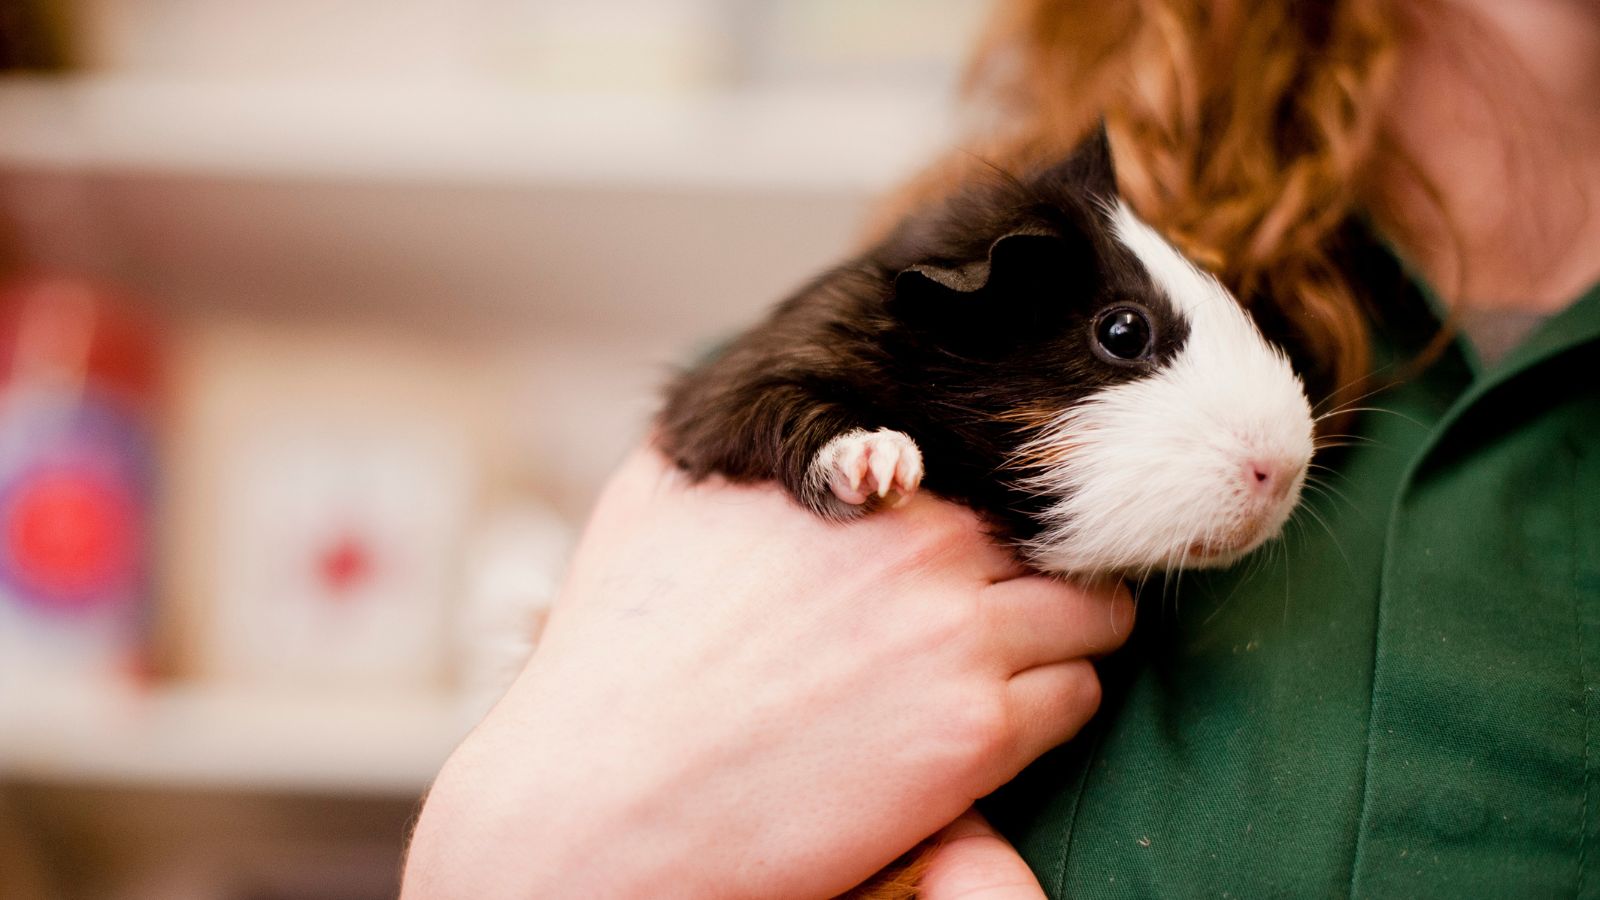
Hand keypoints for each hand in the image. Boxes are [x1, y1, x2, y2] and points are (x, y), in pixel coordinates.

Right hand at [403, 446, 1131, 898]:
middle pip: (1056, 536)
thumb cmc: (616, 661)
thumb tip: (759, 392)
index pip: (990, 472)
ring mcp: (959, 640)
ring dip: (1061, 636)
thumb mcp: (657, 499)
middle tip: (1002, 608)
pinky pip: (1076, 699)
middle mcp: (922, 545)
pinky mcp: (976, 738)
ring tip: (1005, 666)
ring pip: (1093, 615)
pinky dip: (1048, 708)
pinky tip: (985, 724)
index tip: (970, 549)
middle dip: (1035, 568)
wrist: (602, 805)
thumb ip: (736, 438)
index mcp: (857, 478)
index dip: (986, 514)